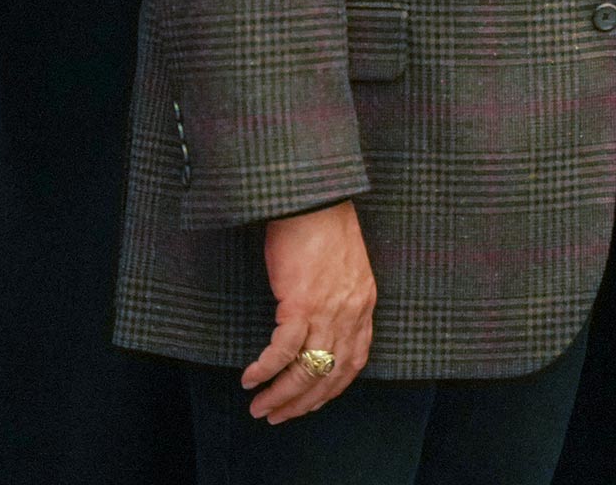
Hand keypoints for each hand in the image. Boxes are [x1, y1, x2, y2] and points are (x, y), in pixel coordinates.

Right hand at [242, 200, 375, 422]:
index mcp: (365, 303)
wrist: (314, 200)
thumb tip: (321, 330)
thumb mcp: (346, 270)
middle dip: (302, 402)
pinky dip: (265, 369)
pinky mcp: (301, 303)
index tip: (310, 404)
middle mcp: (351, 312)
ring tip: (260, 405)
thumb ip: (341, 300)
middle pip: (329, 373)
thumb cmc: (325, 229)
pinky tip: (250, 377)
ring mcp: (328, 309)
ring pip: (305, 369)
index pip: (355, 361)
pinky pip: (282, 350)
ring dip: (280, 394)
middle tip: (277, 416)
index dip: (331, 388)